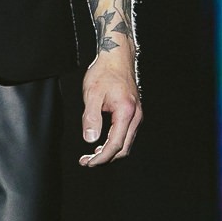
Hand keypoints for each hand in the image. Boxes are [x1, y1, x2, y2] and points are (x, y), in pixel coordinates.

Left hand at [79, 47, 140, 165]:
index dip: (102, 157)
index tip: (89, 163)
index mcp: (126, 113)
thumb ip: (91, 117)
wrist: (116, 57)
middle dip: (105, 158)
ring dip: (109, 151)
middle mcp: (135, 116)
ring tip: (91, 155)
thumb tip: (90, 139)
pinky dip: (113, 142)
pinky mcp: (132, 112)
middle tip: (87, 162)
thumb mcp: (92, 93)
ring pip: (125, 142)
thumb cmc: (104, 72)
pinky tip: (101, 142)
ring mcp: (135, 115)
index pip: (115, 145)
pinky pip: (125, 134)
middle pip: (123, 148)